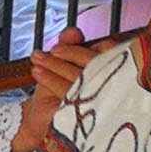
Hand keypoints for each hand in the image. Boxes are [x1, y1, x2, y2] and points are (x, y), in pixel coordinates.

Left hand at [9, 28, 99, 151]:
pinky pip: (66, 91)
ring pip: (78, 76)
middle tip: (53, 50)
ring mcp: (95, 102)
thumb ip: (70, 45)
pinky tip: (37, 71)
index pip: (111, 53)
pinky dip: (49, 78)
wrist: (38, 120)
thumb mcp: (64, 63)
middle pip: (94, 63)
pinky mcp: (78, 112)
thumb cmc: (57, 88)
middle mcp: (109, 88)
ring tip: (38, 58)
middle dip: (71, 52)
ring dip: (55, 64)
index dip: (97, 45)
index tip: (76, 38)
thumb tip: (73, 31)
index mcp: (113, 74)